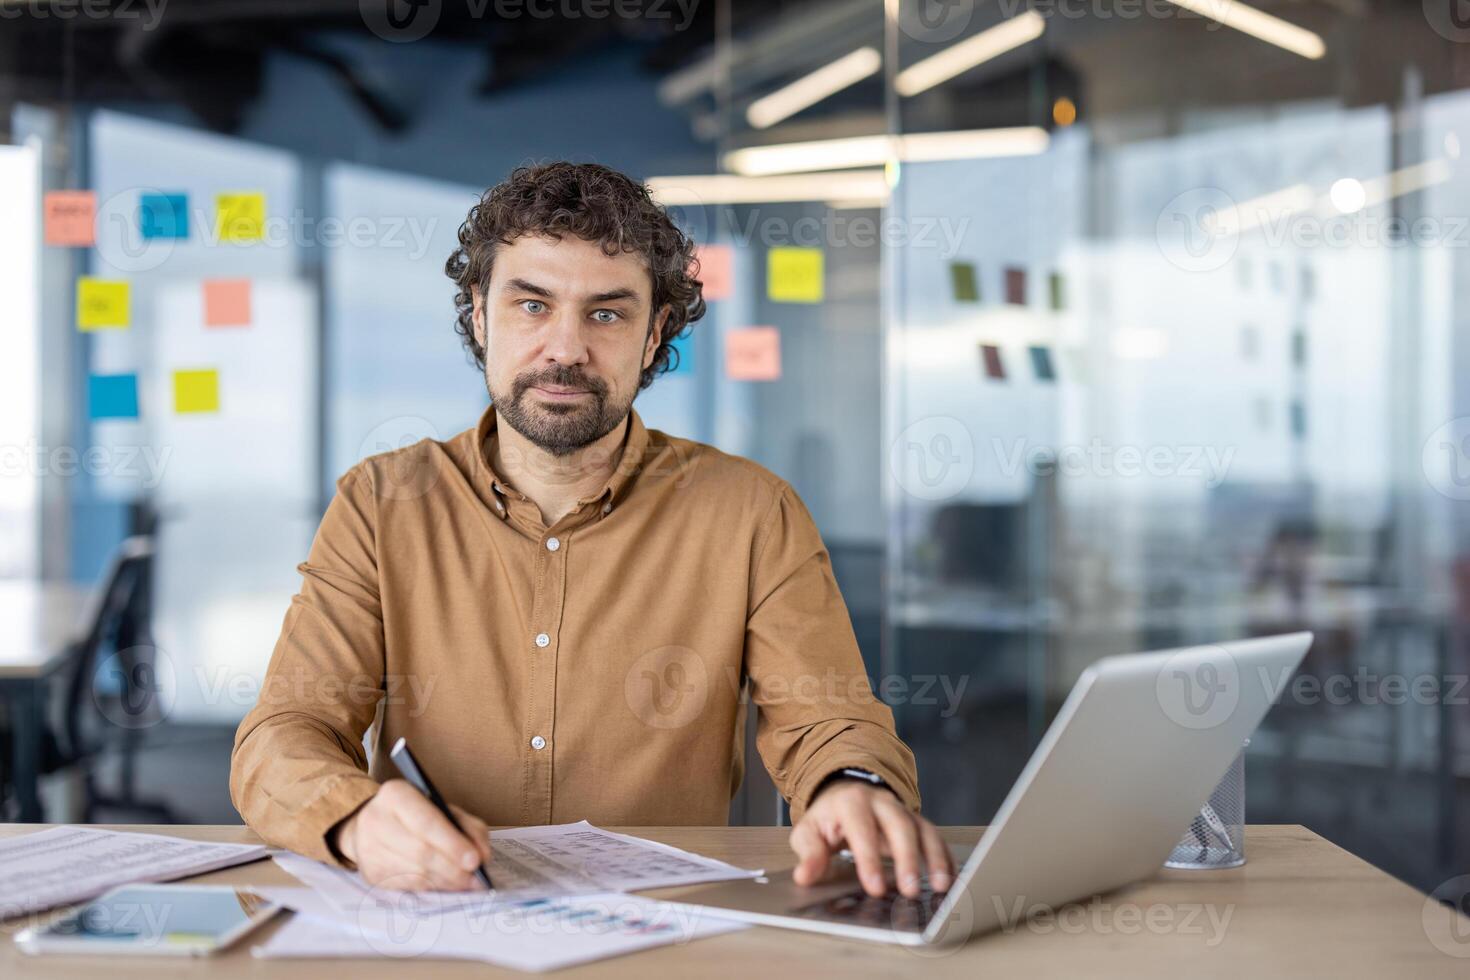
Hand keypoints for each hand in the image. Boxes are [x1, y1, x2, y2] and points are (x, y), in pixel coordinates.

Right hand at [331, 779, 491, 890]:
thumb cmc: (416, 815)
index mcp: (396, 794)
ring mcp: (369, 849)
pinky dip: (432, 888)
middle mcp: (376, 820)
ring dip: (445, 882)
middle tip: (475, 878)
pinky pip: (408, 886)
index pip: (427, 822)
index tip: (474, 860)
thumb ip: (469, 827)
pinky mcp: (370, 873)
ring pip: (415, 873)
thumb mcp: (443, 808)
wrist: (371, 825)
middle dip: (452, 868)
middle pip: (421, 852)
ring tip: (466, 883)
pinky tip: (446, 886)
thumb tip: (483, 855)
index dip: (452, 844)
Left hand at [789, 780, 953, 898]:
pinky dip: (944, 856)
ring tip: (940, 885)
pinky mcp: (916, 821)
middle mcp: (881, 802)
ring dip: (934, 857)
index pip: (862, 829)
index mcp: (851, 802)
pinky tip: (950, 878)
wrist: (844, 793)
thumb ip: (809, 853)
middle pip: (899, 826)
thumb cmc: (828, 817)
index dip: (869, 859)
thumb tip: (805, 875)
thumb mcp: (808, 831)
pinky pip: (935, 836)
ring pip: (923, 829)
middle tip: (910, 890)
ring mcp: (901, 810)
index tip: (874, 888)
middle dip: (907, 858)